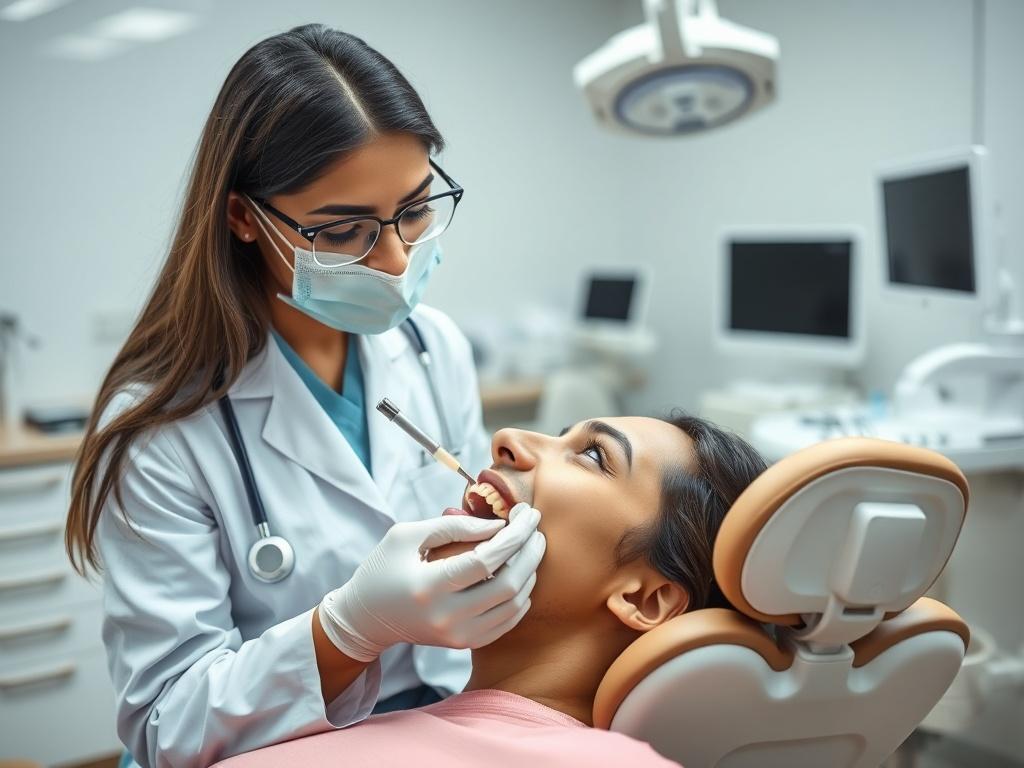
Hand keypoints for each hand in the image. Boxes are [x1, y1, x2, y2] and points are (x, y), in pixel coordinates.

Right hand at [318, 503, 544, 660]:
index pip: (486, 561)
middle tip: (535, 527)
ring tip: (530, 545)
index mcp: (427, 587)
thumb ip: (452, 525)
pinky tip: (523, 573)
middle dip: (530, 551)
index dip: (514, 535)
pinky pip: (508, 622)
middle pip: (508, 585)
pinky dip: (522, 595)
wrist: (366, 618)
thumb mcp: (406, 536)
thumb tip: (498, 526)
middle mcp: (446, 617)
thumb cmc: (383, 569)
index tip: (528, 512)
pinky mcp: (465, 644)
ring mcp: (458, 636)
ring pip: (514, 605)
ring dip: (530, 572)